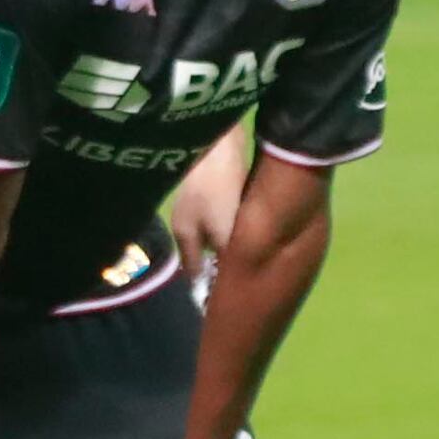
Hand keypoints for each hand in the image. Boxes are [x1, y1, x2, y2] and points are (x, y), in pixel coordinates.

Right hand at [163, 124, 253, 284]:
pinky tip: (250, 223)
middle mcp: (186, 223)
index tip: (225, 300)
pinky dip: (235, 223)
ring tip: (253, 252)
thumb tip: (232, 282)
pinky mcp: (210, 187)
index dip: (209, 288)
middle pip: (204, 253)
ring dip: (230, 243)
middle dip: (220, 265)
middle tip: (245, 277)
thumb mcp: (224, 228)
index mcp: (185, 237)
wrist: (216, 138)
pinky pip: (224, 216)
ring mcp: (196, 204)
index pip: (194, 273)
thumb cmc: (216, 188)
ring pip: (215, 234)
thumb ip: (228, 256)